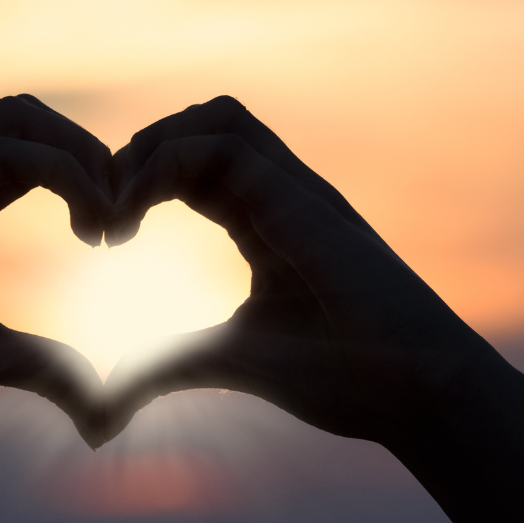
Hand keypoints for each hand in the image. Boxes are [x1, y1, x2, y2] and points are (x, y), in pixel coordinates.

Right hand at [0, 95, 112, 442]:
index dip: (86, 176)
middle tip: (120, 215)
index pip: (35, 151)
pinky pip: (6, 153)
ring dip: (79, 152)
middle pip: (31, 117)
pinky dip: (63, 174)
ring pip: (18, 114)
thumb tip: (100, 404)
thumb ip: (45, 368)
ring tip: (107, 213)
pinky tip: (87, 227)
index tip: (114, 236)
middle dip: (91, 151)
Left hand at [103, 95, 508, 446]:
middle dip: (139, 151)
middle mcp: (280, 196)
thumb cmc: (344, 378)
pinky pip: (226, 145)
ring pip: (217, 117)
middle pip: (202, 125)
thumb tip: (104, 405)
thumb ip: (165, 368)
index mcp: (264, 222)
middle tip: (103, 210)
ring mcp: (297, 191)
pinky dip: (167, 162)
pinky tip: (138, 214)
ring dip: (154, 146)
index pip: (194, 168)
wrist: (420, 394)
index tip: (104, 237)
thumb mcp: (226, 363)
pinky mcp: (304, 201)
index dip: (139, 184)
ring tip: (119, 203)